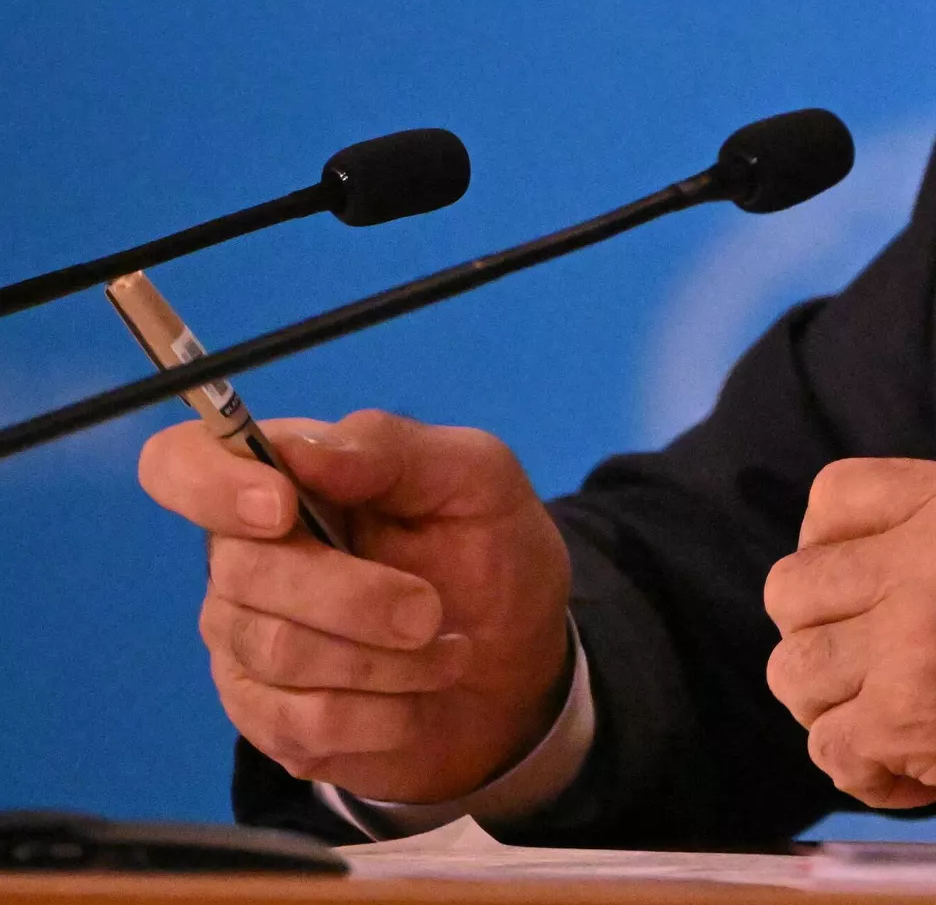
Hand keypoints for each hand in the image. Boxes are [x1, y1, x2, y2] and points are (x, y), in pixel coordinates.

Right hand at [139, 410, 570, 803]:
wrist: (519, 666)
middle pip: (244, 572)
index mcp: (284, 481)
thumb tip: (300, 449)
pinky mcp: (266, 719)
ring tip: (449, 651)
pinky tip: (420, 698)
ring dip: (387, 660)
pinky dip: (385, 713)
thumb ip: (392, 448)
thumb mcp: (475, 479)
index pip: (180, 464)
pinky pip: (302, 722)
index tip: (282, 510)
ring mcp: (245, 642)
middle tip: (431, 611)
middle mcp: (243, 558)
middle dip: (355, 598)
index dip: (211, 484)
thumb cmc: (490, 553)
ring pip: (277, 652)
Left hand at [763, 457, 935, 839]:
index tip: (856, 593)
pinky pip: (828, 745)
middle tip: (872, 672)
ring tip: (895, 725)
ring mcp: (917, 632)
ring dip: (836, 707)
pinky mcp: (910, 714)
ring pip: (794, 669)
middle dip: (823, 637)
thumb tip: (874, 545)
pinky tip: (919, 773)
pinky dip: (865, 771)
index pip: (833, 496)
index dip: (826, 551)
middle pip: (793, 586)